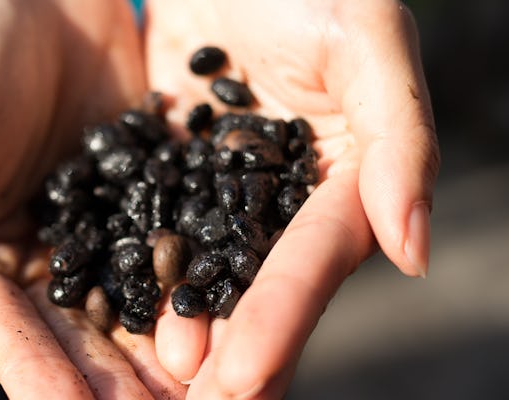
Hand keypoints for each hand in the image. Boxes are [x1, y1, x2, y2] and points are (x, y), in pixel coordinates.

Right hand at [0, 0, 184, 397]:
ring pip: (135, 308)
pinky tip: (230, 321)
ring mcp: (100, 230)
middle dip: (114, 382)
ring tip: (204, 390)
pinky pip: (178, 248)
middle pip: (77, 338)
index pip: (6, 335)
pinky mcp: (151, 196)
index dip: (38, 376)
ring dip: (165, 355)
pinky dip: (200, 288)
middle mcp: (40, 260)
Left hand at [142, 0, 439, 396]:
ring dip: (168, 329)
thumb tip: (414, 252)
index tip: (241, 379)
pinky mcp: (163, 167)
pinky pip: (141, 224)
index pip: (310, 262)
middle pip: (252, 288)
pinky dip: (122, 269)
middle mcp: (278, 200)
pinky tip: (94, 311)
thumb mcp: (369, 40)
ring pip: (193, 270)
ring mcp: (216, 189)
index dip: (279, 320)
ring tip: (138, 382)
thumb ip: (401, 138)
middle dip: (223, 354)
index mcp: (339, 182)